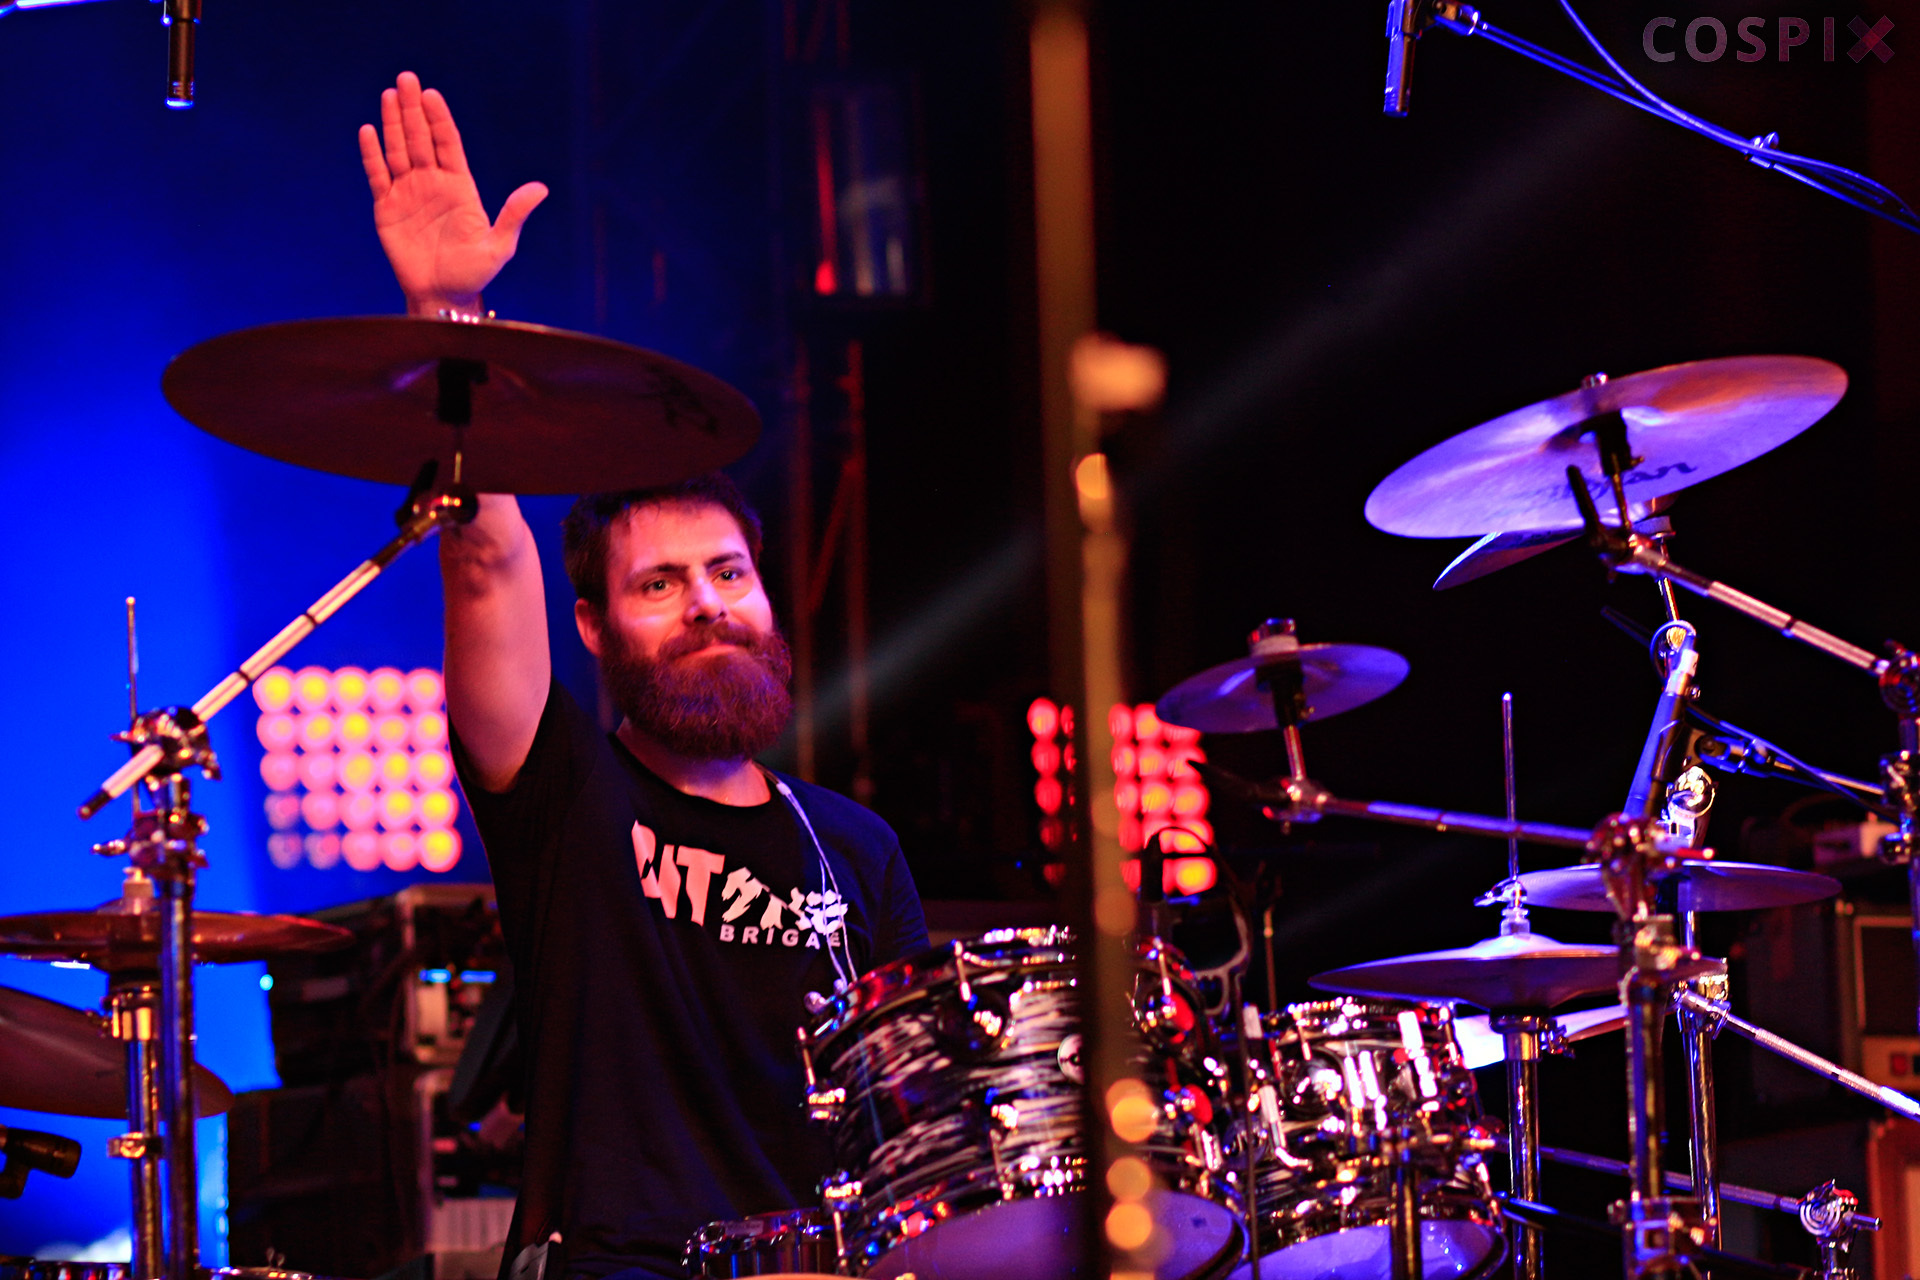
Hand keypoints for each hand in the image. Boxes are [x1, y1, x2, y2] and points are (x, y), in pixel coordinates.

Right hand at [358, 71, 548, 316]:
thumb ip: (514, 215)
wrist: (444, 297)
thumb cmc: (475, 274)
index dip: (439, 119)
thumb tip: (540, 189)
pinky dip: (372, 155)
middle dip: (413, 109)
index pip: (448, 144)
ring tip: (388, 95)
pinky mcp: (387, 209)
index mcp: (460, 187)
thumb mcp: (499, 246)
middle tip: (406, 78)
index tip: (431, 95)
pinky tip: (369, 131)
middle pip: (421, 138)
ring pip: (398, 150)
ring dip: (392, 123)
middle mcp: (433, 183)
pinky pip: (378, 176)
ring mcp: (409, 193)